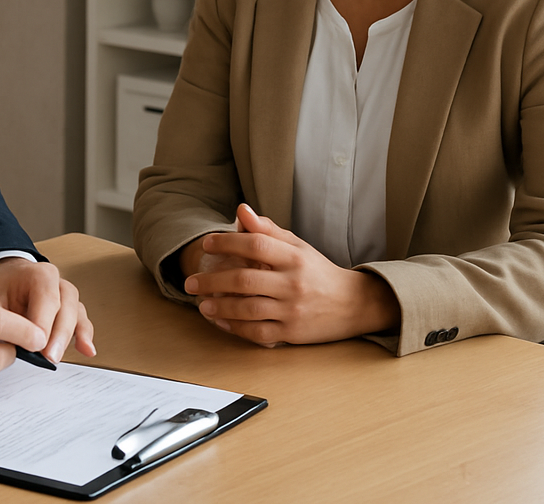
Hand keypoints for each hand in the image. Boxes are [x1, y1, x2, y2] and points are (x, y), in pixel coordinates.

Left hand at [0, 257, 95, 362]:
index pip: (47, 296)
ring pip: (76, 313)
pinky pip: (82, 322)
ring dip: (71, 337)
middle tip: (49, 356)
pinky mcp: (70, 313)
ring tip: (61, 356)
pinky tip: (87, 350)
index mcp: (38, 274)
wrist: (5, 280)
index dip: (43, 321)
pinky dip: (84, 336)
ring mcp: (65, 298)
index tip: (35, 343)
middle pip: (66, 305)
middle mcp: (57, 283)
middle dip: (59, 333)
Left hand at [182, 204, 399, 346]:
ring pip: (248, 309)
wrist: (353, 305)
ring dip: (220, 307)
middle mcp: (293, 283)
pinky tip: (221, 321)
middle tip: (190, 282)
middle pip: (245, 279)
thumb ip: (267, 230)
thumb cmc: (317, 270)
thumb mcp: (296, 245)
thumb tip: (240, 209)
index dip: (227, 242)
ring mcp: (293, 310)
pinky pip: (258, 332)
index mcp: (294, 257)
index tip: (206, 243)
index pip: (255, 245)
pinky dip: (236, 328)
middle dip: (212, 280)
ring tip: (201, 304)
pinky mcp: (293, 333)